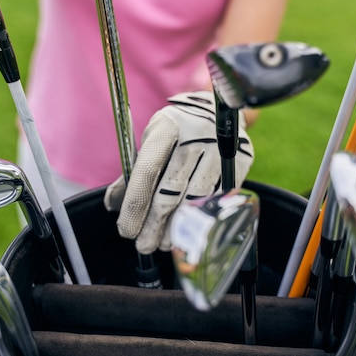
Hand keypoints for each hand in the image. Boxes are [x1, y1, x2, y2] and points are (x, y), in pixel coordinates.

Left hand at [103, 91, 253, 253]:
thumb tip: (114, 205)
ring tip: (164, 243)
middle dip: (154, 224)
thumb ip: (133, 173)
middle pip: (171, 191)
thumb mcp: (152, 141)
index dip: (135, 205)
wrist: (216, 110)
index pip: (147, 172)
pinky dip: (202, 218)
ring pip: (196, 200)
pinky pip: (218, 198)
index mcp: (167, 126)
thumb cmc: (177, 131)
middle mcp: (196, 135)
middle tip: (144, 245)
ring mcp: (221, 149)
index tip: (126, 229)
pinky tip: (190, 230)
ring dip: (178, 227)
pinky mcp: (241, 161)